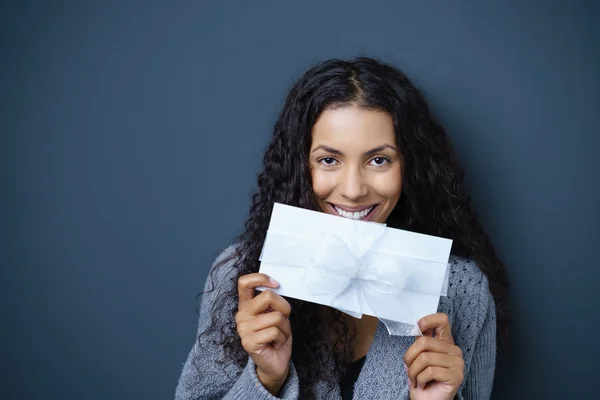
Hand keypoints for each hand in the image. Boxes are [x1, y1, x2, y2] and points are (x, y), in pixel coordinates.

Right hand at [235, 273, 292, 395]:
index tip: (275, 283)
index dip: (260, 278)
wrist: (275, 363)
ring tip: (278, 336)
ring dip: (284, 327)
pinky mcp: (249, 342)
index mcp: (247, 305)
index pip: (244, 283)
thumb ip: (273, 302)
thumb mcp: (276, 314)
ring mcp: (243, 329)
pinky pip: (274, 331)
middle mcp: (241, 315)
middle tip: (283, 320)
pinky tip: (275, 344)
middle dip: (284, 307)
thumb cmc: (276, 336)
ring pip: (275, 316)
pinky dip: (281, 338)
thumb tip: (276, 285)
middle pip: (268, 296)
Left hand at [404, 313, 464, 399]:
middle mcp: (454, 350)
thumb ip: (420, 342)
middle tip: (409, 369)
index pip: (441, 320)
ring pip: (425, 358)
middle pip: (424, 341)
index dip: (427, 321)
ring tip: (415, 379)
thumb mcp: (418, 357)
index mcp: (445, 342)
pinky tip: (423, 384)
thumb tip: (416, 328)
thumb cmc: (422, 379)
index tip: (417, 330)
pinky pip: (429, 371)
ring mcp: (457, 363)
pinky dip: (420, 379)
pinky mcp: (456, 376)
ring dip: (413, 371)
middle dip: (409, 357)